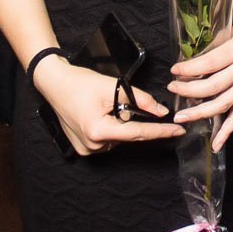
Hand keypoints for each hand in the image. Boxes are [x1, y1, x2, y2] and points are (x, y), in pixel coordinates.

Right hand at [33, 55, 182, 156]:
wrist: (54, 83)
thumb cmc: (80, 82)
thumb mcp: (114, 87)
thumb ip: (141, 100)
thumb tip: (160, 111)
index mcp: (99, 131)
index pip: (139, 133)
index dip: (161, 131)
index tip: (179, 131)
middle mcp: (93, 145)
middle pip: (128, 135)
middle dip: (134, 120)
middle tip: (125, 103)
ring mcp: (87, 149)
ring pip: (118, 137)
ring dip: (121, 124)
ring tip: (105, 106)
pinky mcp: (83, 148)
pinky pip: (107, 139)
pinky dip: (111, 128)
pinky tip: (101, 114)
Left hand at [167, 16, 232, 150]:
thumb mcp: (231, 30)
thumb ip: (212, 45)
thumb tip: (189, 59)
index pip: (209, 63)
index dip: (189, 69)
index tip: (174, 70)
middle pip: (214, 86)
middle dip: (189, 90)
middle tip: (172, 89)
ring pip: (223, 104)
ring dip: (200, 113)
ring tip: (181, 117)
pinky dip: (227, 131)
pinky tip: (215, 144)